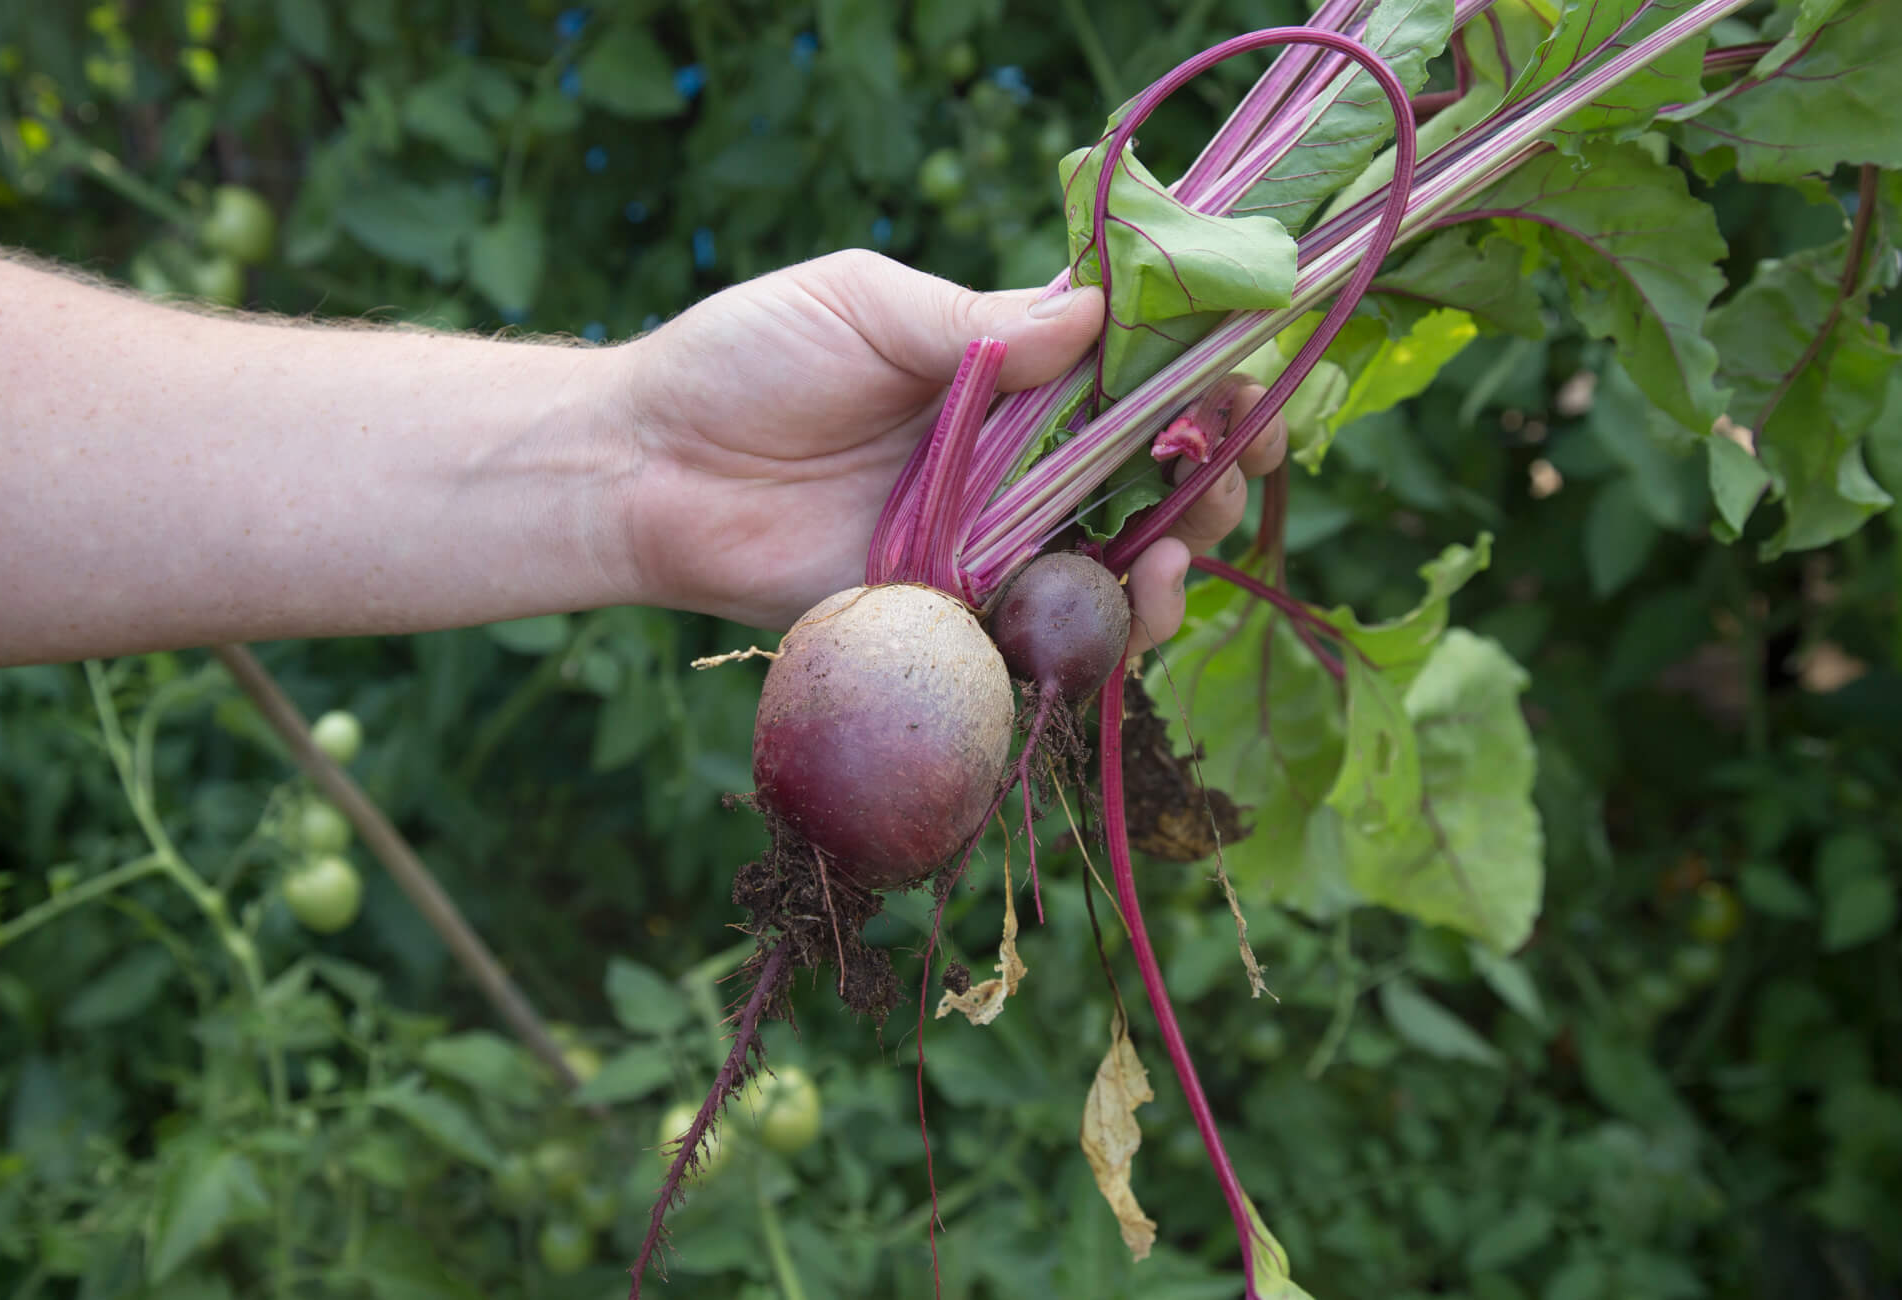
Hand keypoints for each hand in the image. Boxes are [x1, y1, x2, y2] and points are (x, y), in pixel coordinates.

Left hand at [616, 250, 1284, 651]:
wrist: (650, 469)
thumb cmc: (746, 362)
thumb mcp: (867, 305)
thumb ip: (981, 322)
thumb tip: (1100, 319)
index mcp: (1007, 368)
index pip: (1134, 368)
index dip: (1204, 371)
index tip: (1252, 372)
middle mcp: (1016, 457)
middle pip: (1151, 467)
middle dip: (1216, 464)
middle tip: (1240, 460)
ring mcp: (992, 539)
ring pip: (1119, 555)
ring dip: (1178, 548)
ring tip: (1182, 541)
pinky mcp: (958, 614)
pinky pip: (1050, 631)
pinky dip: (1106, 625)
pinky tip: (1131, 600)